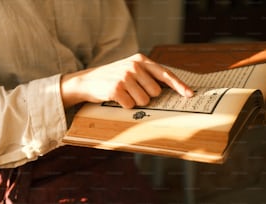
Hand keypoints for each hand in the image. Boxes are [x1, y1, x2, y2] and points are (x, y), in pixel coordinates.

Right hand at [61, 53, 192, 108]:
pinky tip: (116, 97)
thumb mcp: (129, 69)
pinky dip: (124, 105)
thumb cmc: (112, 77)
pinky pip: (130, 105)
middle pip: (155, 92)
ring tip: (123, 93)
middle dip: (146, 96)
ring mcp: (124, 77)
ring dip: (134, 101)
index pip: (164, 74)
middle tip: (132, 91)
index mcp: (140, 60)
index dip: (179, 85)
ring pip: (144, 101)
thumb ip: (147, 74)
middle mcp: (134, 66)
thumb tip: (168, 88)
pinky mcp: (116, 89)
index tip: (189, 94)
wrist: (87, 81)